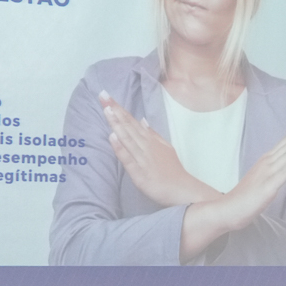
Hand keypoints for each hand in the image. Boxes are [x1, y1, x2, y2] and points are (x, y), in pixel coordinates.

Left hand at [99, 92, 219, 207]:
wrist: (182, 190)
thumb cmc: (172, 171)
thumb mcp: (165, 147)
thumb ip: (153, 134)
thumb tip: (142, 120)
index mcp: (150, 140)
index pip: (132, 121)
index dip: (119, 109)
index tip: (107, 96)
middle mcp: (146, 146)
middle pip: (128, 126)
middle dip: (115, 111)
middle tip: (103, 96)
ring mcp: (142, 159)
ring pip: (127, 138)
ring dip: (117, 124)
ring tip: (107, 110)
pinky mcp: (140, 173)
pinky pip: (128, 159)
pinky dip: (120, 148)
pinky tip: (112, 137)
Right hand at [180, 115, 285, 259]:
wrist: (228, 209)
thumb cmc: (245, 197)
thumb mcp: (262, 179)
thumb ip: (272, 171)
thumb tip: (284, 164)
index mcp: (266, 161)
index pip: (284, 143)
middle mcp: (267, 163)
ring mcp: (268, 173)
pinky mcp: (269, 186)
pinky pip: (285, 172)